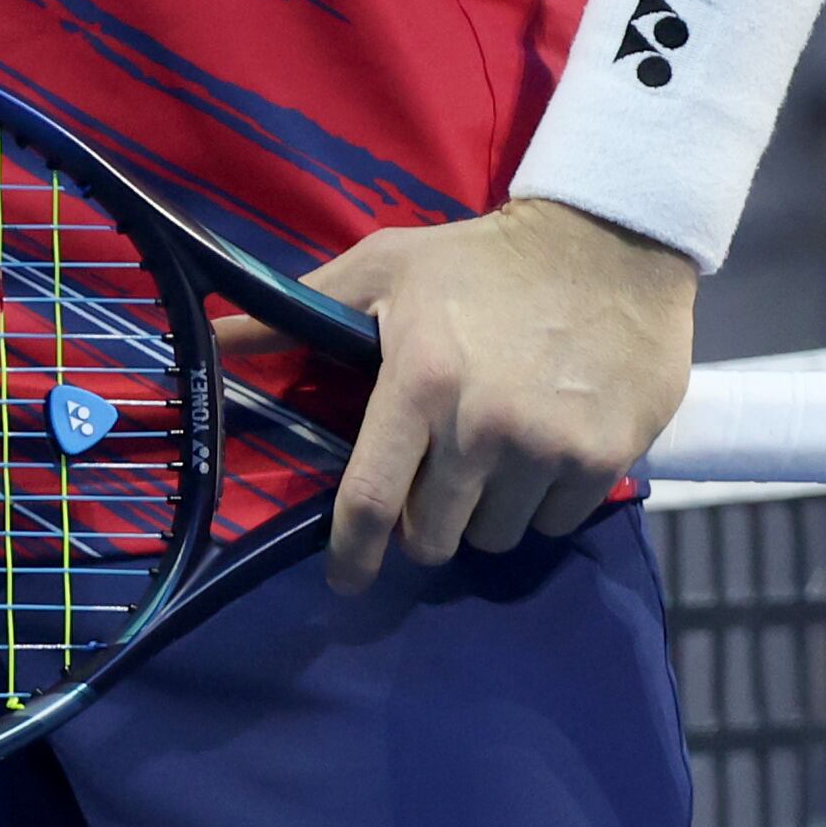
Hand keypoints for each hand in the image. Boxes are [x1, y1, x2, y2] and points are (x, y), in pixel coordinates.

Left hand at [308, 197, 693, 594]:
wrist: (608, 245)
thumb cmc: (479, 259)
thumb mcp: (383, 268)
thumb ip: (301, 309)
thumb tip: (217, 339)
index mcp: (419, 383)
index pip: (370, 498)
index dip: (350, 553)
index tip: (344, 581)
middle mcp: (482, 428)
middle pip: (433, 535)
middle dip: (422, 521)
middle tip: (433, 478)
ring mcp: (548, 449)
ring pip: (496, 535)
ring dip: (485, 512)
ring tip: (492, 456)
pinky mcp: (605, 460)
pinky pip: (555, 523)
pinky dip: (542, 504)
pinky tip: (543, 451)